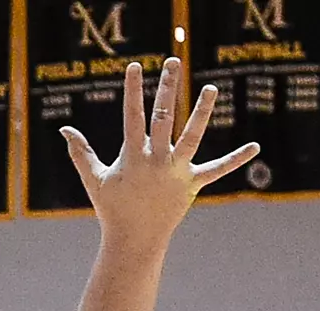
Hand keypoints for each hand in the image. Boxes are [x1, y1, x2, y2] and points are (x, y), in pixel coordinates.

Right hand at [61, 58, 258, 255]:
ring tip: (212, 88)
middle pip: (163, 116)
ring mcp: (176, 171)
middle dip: (168, 87)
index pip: (132, 115)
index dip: (133, 90)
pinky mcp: (192, 185)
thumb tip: (64, 130)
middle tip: (172, 62)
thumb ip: (80, 152)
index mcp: (132, 156)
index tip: (136, 66)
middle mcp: (156, 159)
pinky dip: (236, 159)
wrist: (133, 240)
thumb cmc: (111, 208)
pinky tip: (255, 146)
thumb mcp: (93, 179)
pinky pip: (217, 170)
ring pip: (192, 135)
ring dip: (203, 111)